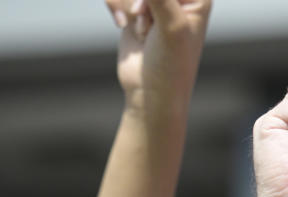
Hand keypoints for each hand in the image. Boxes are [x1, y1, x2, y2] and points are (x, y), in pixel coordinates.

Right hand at [105, 0, 211, 116]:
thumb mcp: (171, 27)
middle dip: (140, 1)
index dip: (151, 0)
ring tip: (142, 31)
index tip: (148, 11)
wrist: (150, 95)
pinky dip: (116, 5)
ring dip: (129, 4)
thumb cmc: (170, 67)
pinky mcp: (135, 9)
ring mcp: (156, 2)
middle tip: (143, 17)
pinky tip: (126, 28)